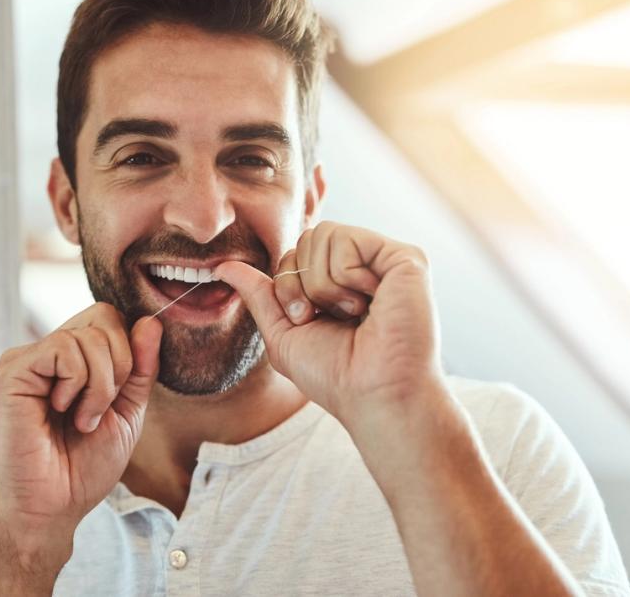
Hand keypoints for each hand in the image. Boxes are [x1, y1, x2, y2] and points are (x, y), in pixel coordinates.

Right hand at [0, 304, 162, 549]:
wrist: (51, 507)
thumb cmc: (82, 467)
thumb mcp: (127, 412)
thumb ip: (140, 368)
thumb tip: (151, 322)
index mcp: (70, 360)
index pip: (110, 319)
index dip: (129, 352)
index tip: (118, 398)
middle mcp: (46, 353)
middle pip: (104, 317)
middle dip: (120, 367)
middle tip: (99, 411)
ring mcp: (27, 359)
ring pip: (87, 335)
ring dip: (99, 385)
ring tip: (80, 419)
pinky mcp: (13, 372)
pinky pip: (62, 347)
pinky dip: (78, 383)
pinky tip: (62, 412)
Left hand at [217, 222, 441, 426]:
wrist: (372, 395)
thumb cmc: (334, 375)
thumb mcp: (283, 333)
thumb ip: (259, 294)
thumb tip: (223, 266)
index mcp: (341, 279)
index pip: (295, 252)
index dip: (288, 286)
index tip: (308, 321)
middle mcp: (365, 265)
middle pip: (307, 237)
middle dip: (302, 283)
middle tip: (328, 317)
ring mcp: (386, 259)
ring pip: (324, 234)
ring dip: (323, 284)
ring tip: (353, 313)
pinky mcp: (406, 259)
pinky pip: (347, 240)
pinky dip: (345, 277)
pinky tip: (369, 304)